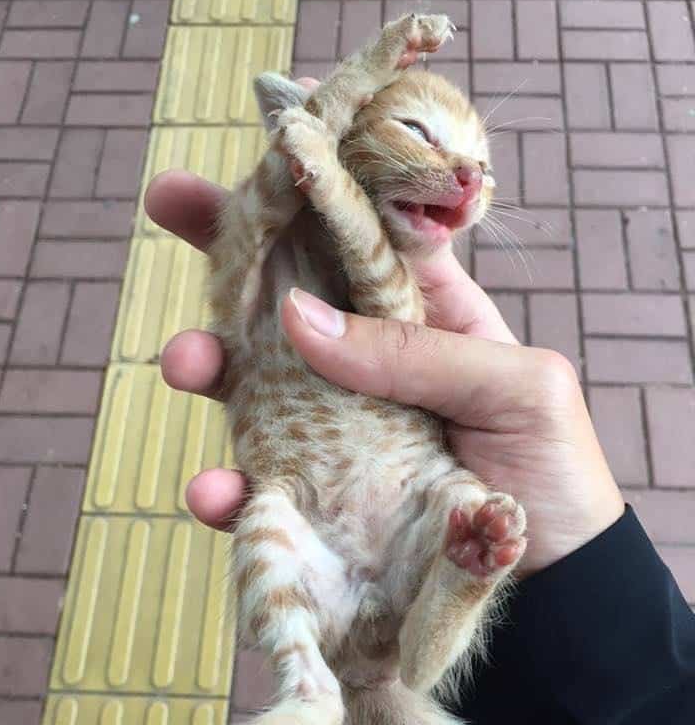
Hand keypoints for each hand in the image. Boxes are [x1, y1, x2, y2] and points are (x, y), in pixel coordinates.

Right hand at [145, 171, 623, 576]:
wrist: (559, 586)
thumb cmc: (555, 470)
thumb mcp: (516, 388)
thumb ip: (417, 350)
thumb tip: (298, 315)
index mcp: (426, 313)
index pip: (356, 233)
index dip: (306, 186)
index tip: (258, 138)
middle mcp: (369, 361)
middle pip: (283, 292)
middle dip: (224, 246)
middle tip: (166, 203)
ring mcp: (335, 426)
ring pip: (251, 381)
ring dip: (205, 362)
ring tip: (182, 364)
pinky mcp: (319, 495)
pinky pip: (260, 480)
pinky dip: (227, 486)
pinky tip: (216, 491)